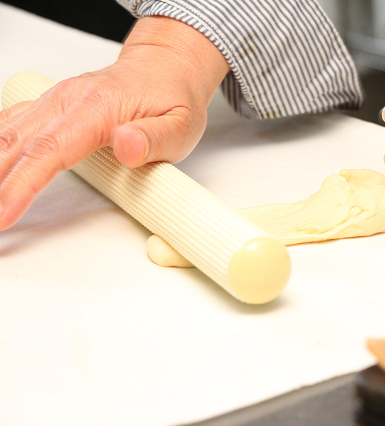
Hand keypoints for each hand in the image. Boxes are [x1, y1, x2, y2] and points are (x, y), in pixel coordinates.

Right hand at [0, 16, 228, 229]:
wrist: (166, 66)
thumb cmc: (174, 98)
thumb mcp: (181, 125)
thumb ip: (155, 139)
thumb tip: (126, 145)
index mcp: (97, 108)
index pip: (50, 150)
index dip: (22, 185)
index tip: (3, 215)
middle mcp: (66, 100)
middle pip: (16, 144)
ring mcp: (53, 100)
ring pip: (5, 135)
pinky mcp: (49, 106)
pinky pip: (9, 125)